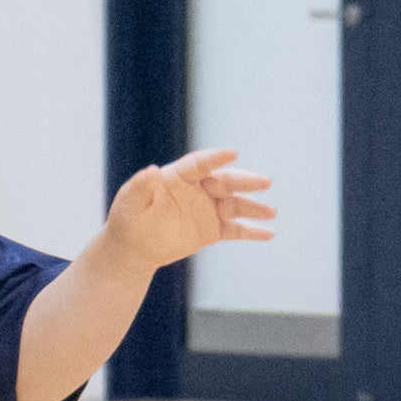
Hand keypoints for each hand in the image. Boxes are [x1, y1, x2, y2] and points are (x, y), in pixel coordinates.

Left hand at [97, 149, 274, 272]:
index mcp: (178, 177)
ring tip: (272, 211)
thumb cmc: (128, 219)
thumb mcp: (130, 201)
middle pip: (226, 182)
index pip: (201, 164)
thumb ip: (141, 186)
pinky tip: (269, 234)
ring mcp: (207, 209)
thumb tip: (151, 170)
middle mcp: (198, 189)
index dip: (216, 158)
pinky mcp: (212, 230)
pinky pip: (235, 230)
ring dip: (254, 208)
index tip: (233, 153)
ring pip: (235, 205)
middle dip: (246, 182)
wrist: (134, 247)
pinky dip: (252, 232)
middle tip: (265, 182)